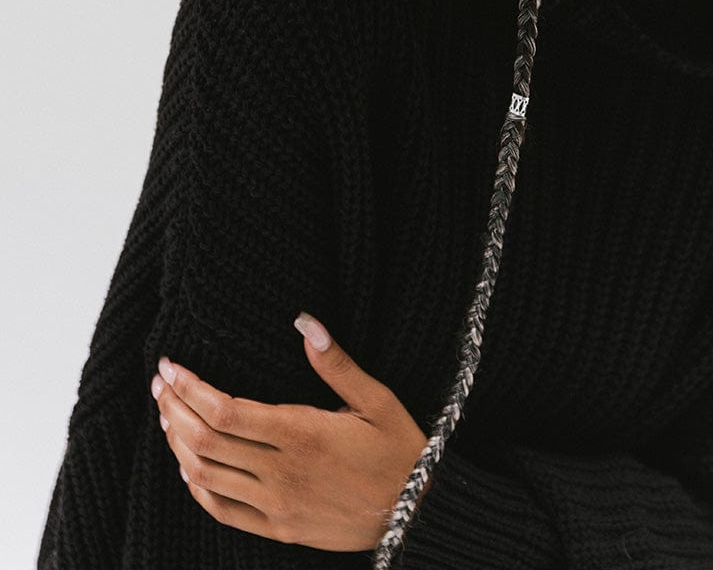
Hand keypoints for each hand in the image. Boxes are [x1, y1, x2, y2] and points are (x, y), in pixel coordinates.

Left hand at [150, 312, 432, 551]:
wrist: (416, 510)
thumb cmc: (398, 448)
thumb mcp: (376, 398)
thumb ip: (335, 362)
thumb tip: (304, 321)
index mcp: (302, 434)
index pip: (226, 410)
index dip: (190, 387)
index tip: (171, 366)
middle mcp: (282, 472)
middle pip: (206, 440)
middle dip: (173, 407)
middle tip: (160, 383)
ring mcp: (277, 505)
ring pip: (206, 476)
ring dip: (177, 443)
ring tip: (166, 414)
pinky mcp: (279, 528)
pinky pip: (222, 510)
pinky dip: (196, 485)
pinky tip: (188, 464)